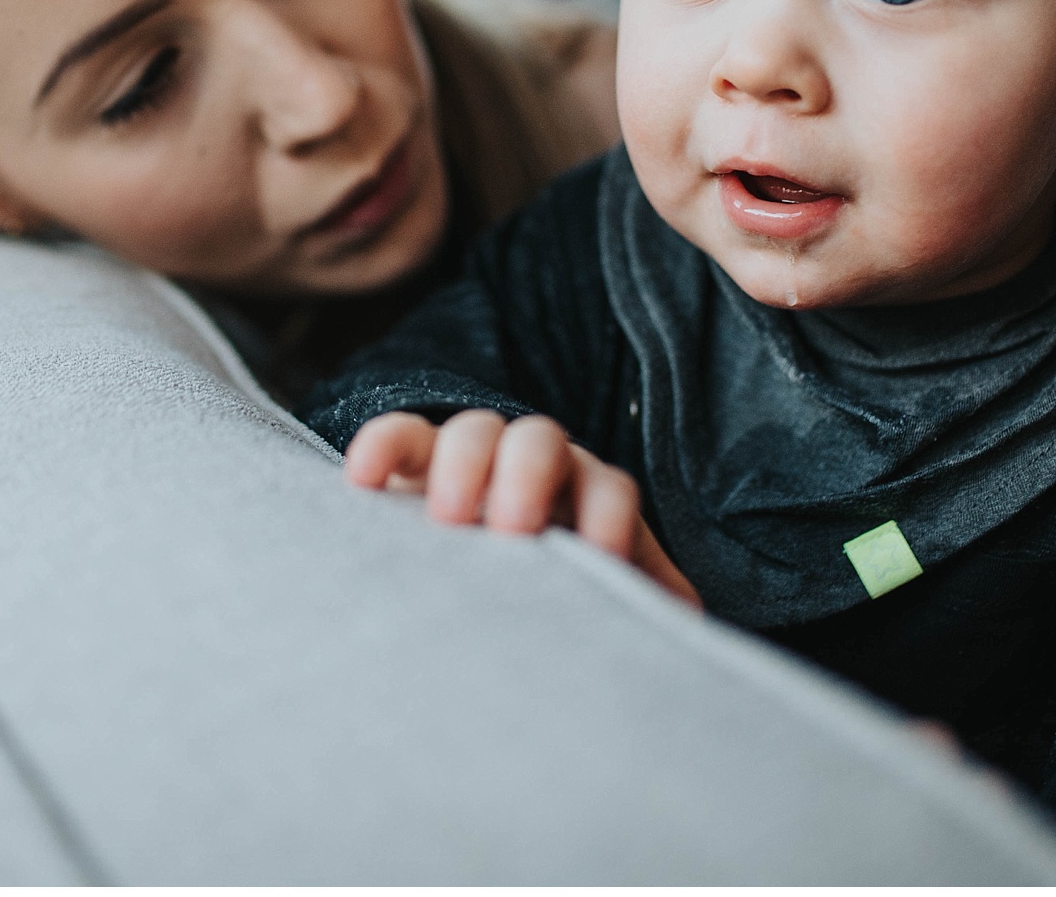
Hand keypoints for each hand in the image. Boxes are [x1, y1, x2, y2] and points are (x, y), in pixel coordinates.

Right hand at [344, 409, 701, 608]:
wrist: (486, 591)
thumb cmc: (557, 600)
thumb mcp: (604, 601)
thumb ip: (646, 603)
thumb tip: (692, 625)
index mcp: (589, 496)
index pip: (609, 487)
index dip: (606, 519)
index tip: (597, 563)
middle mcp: (536, 466)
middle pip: (542, 443)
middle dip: (529, 477)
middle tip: (512, 532)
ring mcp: (473, 459)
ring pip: (474, 430)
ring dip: (464, 464)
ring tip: (448, 522)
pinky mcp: (412, 467)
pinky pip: (398, 437)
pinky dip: (382, 447)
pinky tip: (363, 481)